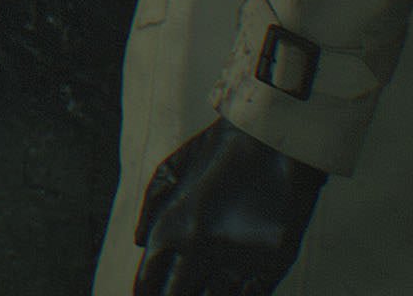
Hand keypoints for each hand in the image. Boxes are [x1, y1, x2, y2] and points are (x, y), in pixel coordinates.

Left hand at [132, 121, 327, 295]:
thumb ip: (152, 206)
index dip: (147, 294)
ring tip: (203, 291)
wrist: (273, 133)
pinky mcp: (274, 262)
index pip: (148, 282)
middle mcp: (198, 249)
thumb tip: (137, 242)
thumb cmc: (221, 146)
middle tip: (177, 294)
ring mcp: (237, 258)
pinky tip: (234, 292)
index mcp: (170, 228)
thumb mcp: (174, 166)